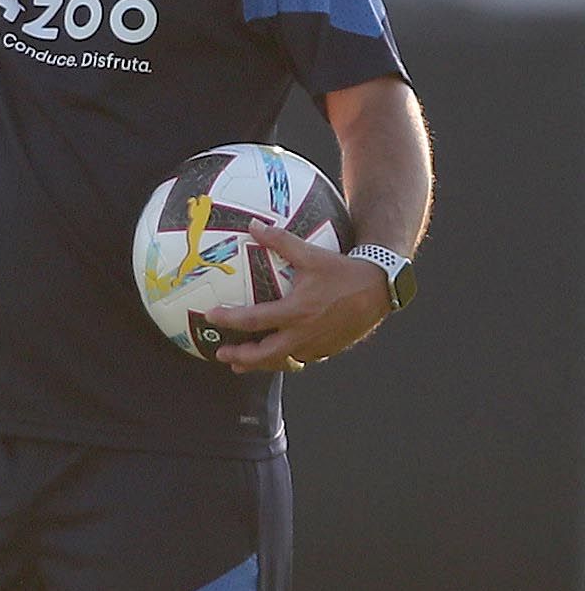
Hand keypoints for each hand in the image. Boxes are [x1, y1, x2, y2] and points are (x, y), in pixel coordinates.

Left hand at [207, 219, 389, 373]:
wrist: (379, 289)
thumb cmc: (342, 270)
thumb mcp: (310, 253)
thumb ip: (280, 240)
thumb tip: (253, 225)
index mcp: (296, 311)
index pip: (255, 320)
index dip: (230, 319)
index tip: (211, 316)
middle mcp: (305, 333)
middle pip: (266, 353)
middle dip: (241, 356)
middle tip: (221, 354)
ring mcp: (317, 345)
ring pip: (283, 361)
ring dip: (260, 363)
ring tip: (241, 364)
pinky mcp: (328, 350)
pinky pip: (300, 359)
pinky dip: (283, 360)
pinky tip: (274, 356)